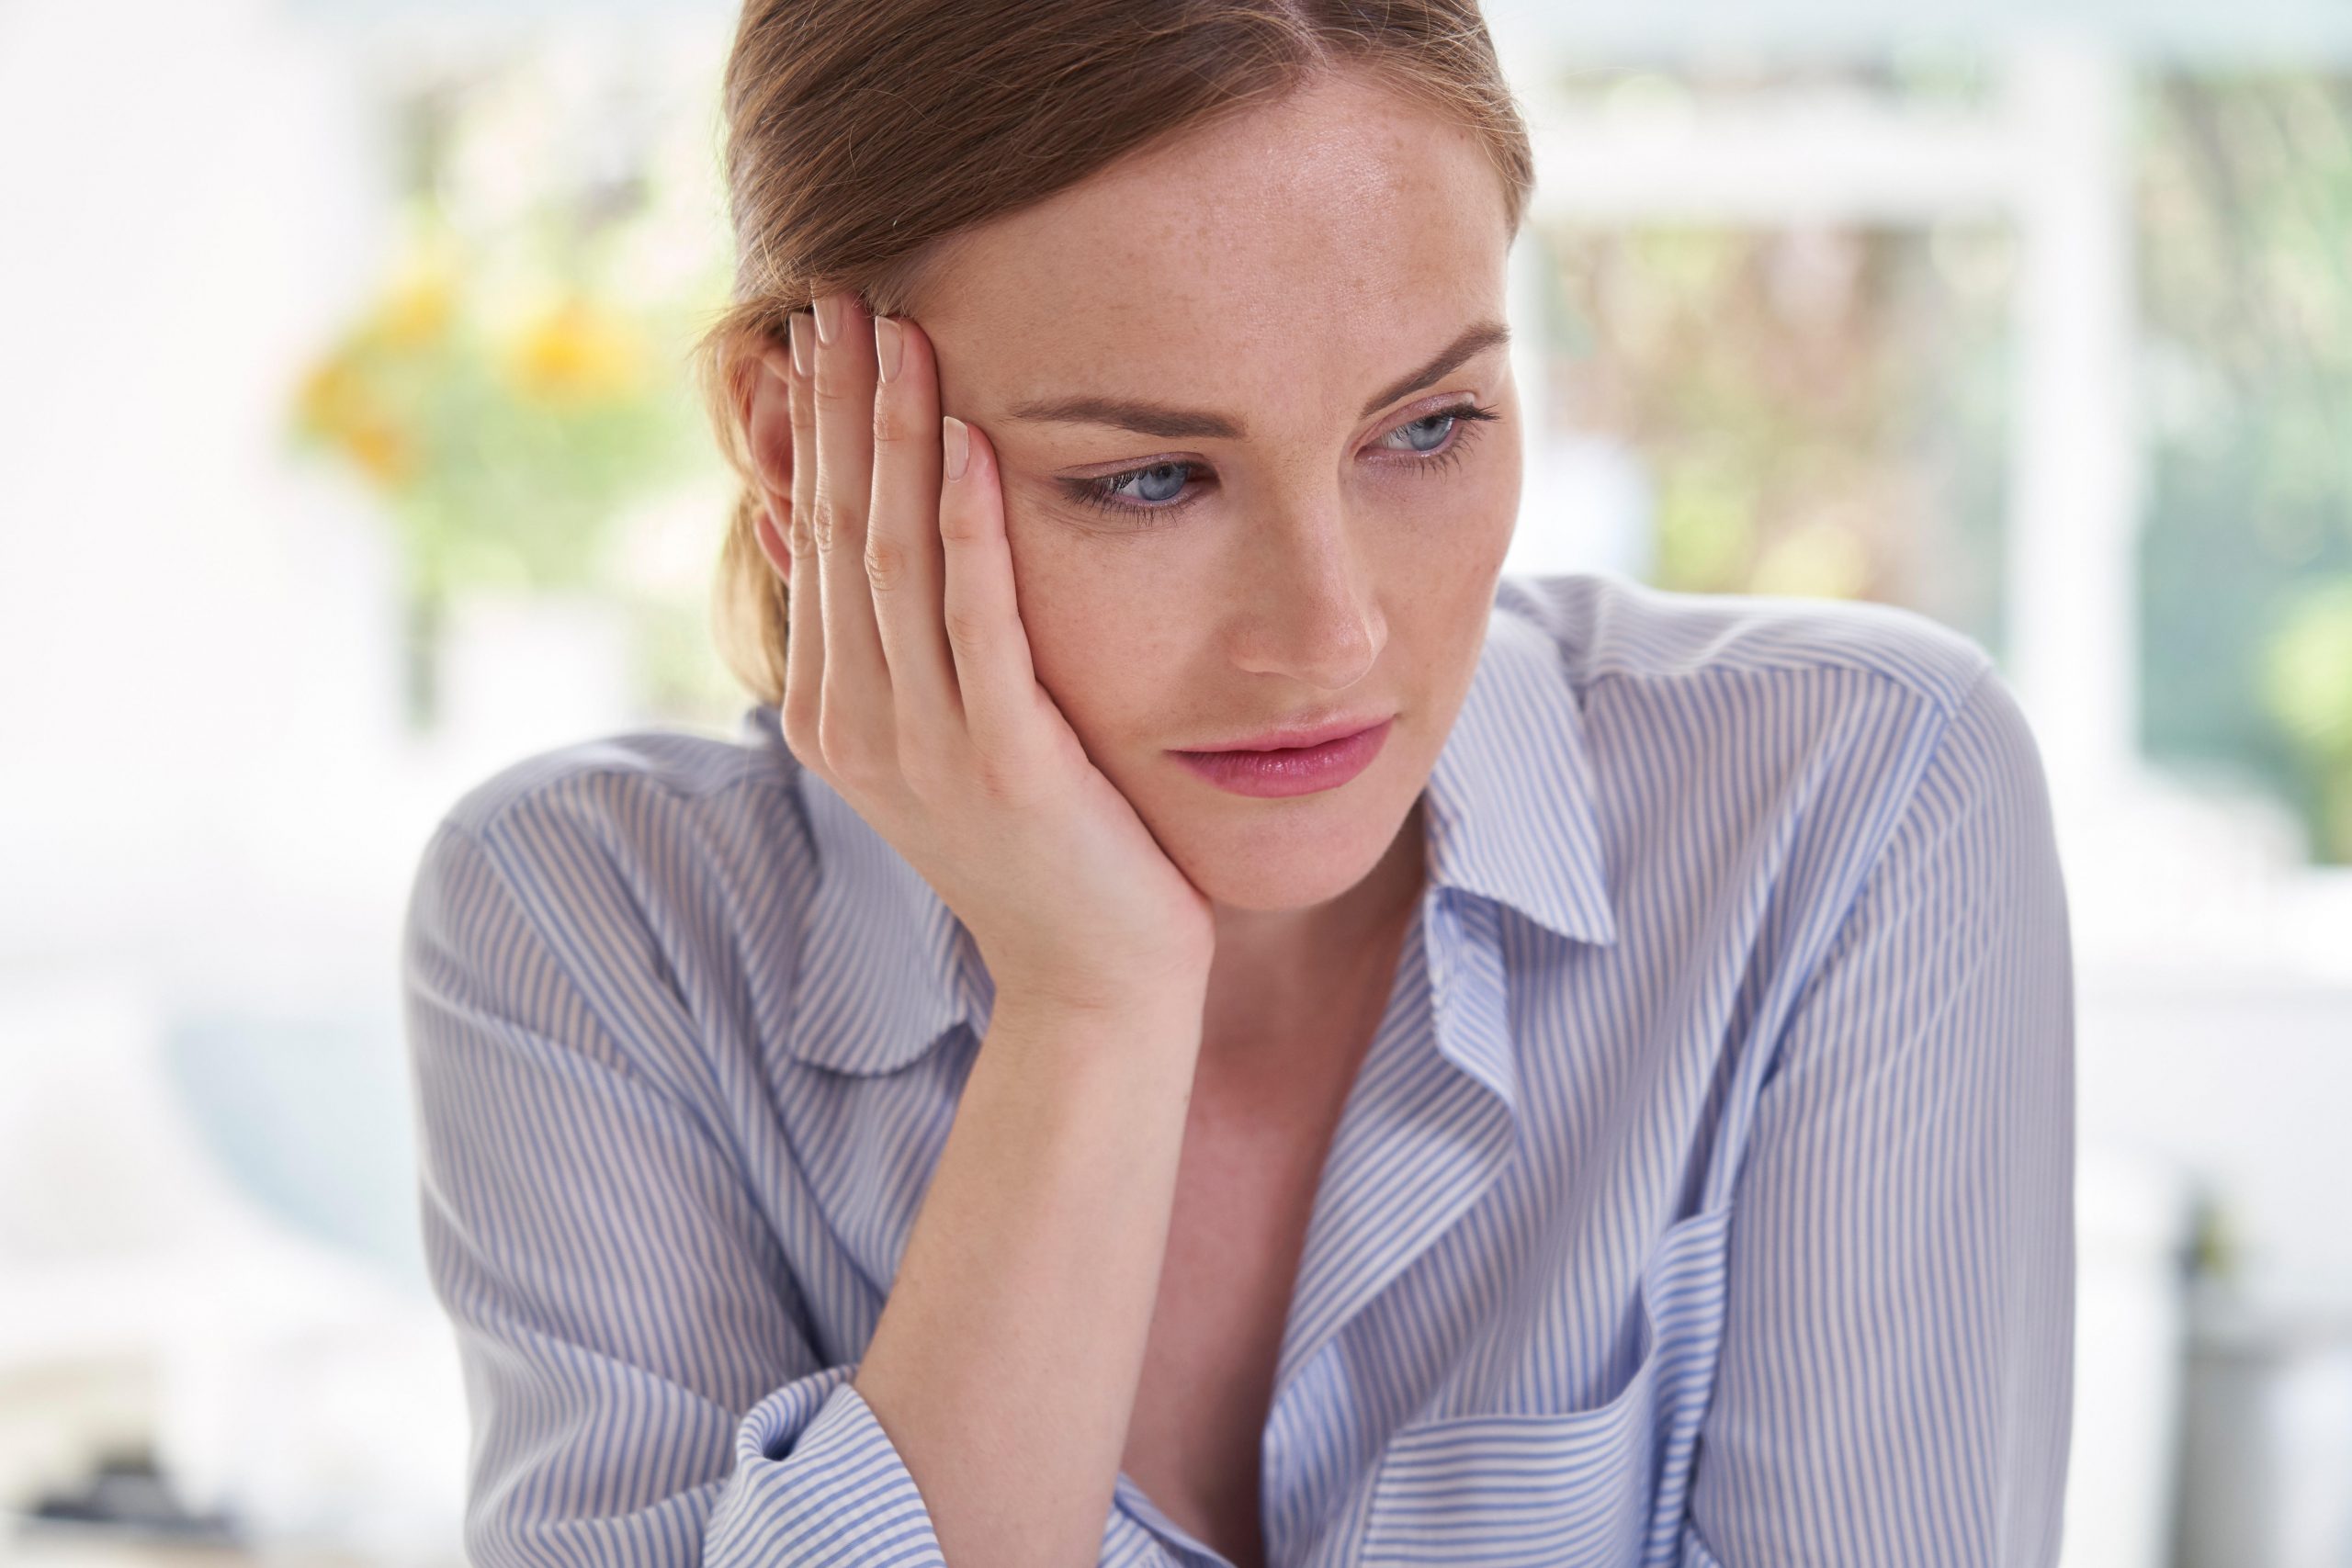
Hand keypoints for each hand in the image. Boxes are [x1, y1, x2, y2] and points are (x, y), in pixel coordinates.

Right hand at [756, 290, 1215, 1016]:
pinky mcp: (1004, 763)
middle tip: (842, 290)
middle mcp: (861, 723)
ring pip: (895, 559)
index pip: (814, 536)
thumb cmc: (1041, 849)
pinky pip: (978, 623)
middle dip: (841, 406)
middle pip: (840, 528)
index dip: (817, 427)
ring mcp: (926, 746)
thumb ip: (884, 638)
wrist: (1094, 979)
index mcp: (838, 710)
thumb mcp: (942, 735)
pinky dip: (972, 527)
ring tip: (898, 331)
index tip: (822, 324)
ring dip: (897, 437)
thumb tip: (807, 524)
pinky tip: (973, 441)